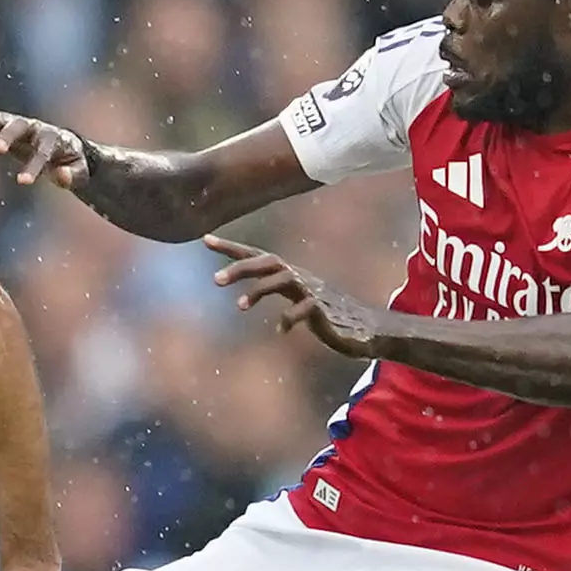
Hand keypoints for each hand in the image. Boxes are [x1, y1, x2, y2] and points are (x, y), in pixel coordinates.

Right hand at [0, 92, 89, 191]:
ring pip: (1, 118)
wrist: (65, 148)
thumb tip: (60, 176)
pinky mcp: (4, 124)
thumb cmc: (71, 163)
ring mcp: (18, 124)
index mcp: (54, 139)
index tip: (23, 182)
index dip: (33, 167)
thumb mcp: (78, 173)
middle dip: (7, 138)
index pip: (42, 153)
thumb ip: (71, 176)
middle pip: (19, 129)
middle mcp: (34, 127)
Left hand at [205, 237, 380, 359]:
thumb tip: (243, 293)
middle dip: (240, 268)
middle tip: (214, 280)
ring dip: (260, 290)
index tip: (205, 240)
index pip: (256, 256)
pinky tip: (279, 330)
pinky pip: (305, 309)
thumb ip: (274, 290)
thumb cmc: (327, 313)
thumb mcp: (296, 298)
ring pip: (283, 280)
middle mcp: (298, 277)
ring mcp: (312, 292)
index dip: (231, 248)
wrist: (365, 328)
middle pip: (267, 262)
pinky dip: (289, 318)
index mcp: (288, 274)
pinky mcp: (325, 310)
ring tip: (239, 306)